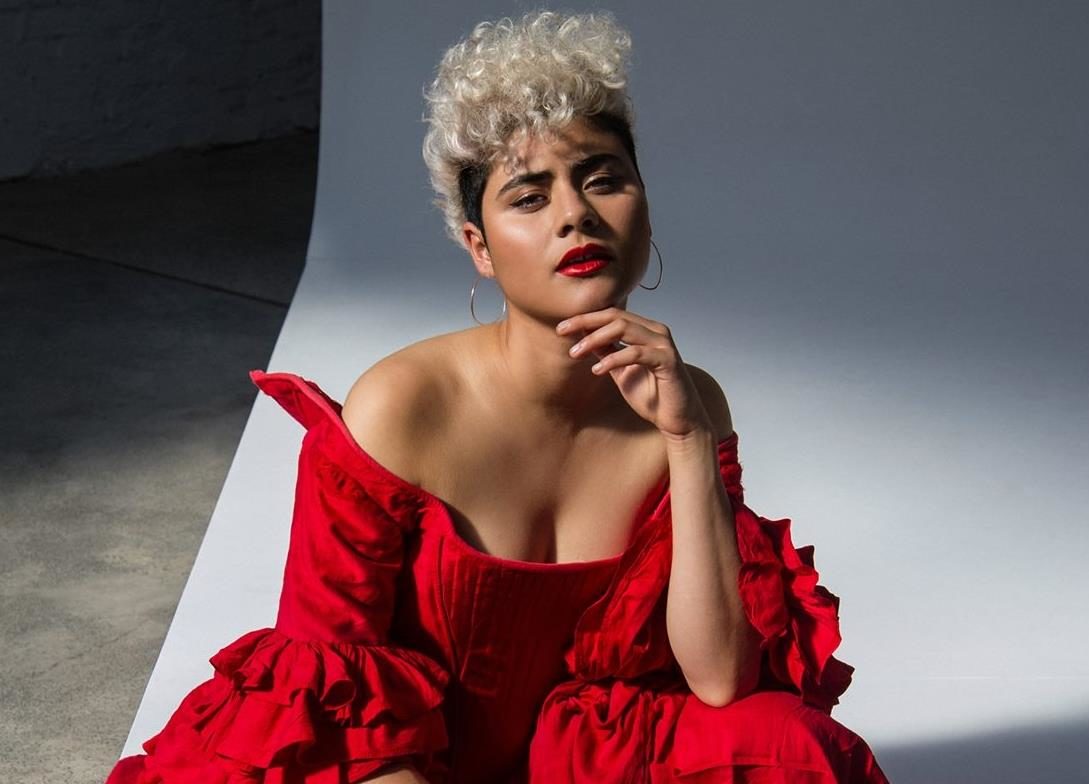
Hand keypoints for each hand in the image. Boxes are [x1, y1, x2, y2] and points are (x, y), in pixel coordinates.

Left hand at [557, 307, 712, 440]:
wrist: (677, 420)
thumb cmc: (652, 396)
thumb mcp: (621, 371)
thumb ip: (607, 352)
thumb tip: (584, 338)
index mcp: (646, 330)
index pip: (612, 315)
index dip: (586, 318)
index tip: (562, 327)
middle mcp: (656, 332)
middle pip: (616, 316)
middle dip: (586, 322)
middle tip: (562, 332)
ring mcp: (663, 344)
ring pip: (624, 328)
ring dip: (595, 339)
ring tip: (576, 352)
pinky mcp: (667, 361)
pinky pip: (636, 353)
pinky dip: (614, 359)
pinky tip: (597, 369)